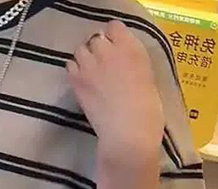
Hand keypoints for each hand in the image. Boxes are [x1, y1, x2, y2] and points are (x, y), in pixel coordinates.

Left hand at [66, 20, 163, 165]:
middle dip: (98, 47)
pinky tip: (82, 79)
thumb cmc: (147, 110)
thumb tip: (122, 59)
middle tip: (103, 61)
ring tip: (91, 70)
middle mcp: (108, 52)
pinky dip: (75, 69)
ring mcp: (89, 66)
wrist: (127, 133)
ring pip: (80, 49)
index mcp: (131, 50)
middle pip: (95, 38)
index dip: (114, 36)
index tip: (116, 46)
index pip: (114, 27)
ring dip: (85, 57)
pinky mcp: (76, 82)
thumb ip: (132, 62)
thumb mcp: (147, 77)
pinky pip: (70, 65)